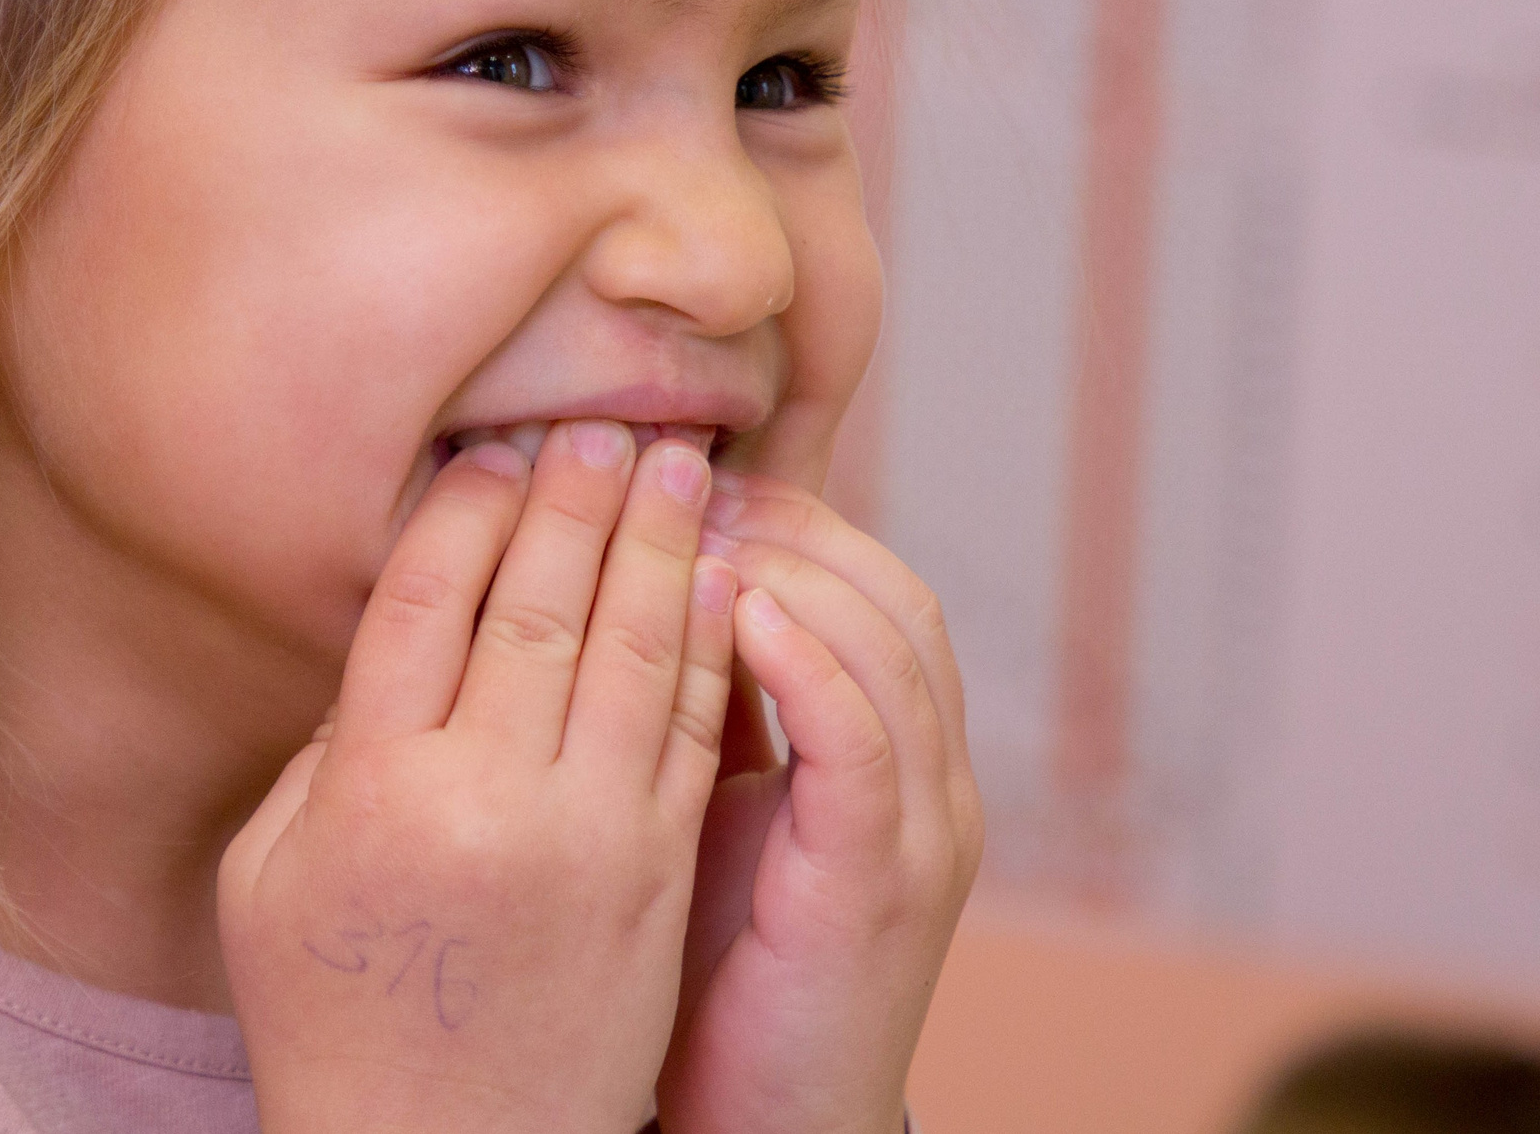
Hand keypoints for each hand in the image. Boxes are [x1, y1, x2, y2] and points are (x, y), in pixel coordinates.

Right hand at [219, 421, 739, 1133]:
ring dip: (658, 544)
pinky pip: (687, 726)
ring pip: (630, 649)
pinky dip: (704, 640)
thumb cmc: (337, 1018)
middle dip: (576, 498)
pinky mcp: (656, 873)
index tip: (494, 449)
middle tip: (605, 421)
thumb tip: (396, 647)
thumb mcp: (270, 886)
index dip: (463, 512)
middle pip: (537, 604)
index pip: (424, 603)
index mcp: (370, 789)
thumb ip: (324, 758)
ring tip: (678, 463)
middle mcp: (483, 798)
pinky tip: (717, 577)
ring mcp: (585, 835)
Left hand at [658, 471, 984, 1133]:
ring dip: (785, 566)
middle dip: (780, 520)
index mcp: (891, 751)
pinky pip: (866, 740)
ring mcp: (922, 825)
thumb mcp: (700, 808)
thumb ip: (691, 707)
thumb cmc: (708, 971)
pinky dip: (807, 660)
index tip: (668, 472)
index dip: (775, 513)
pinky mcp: (885, 882)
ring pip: (888, 639)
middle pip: (884, 588)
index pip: (858, 581)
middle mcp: (929, 774)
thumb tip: (611, 583)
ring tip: (686, 524)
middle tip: (670, 478)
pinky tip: (732, 609)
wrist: (764, 1129)